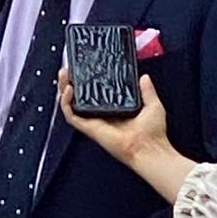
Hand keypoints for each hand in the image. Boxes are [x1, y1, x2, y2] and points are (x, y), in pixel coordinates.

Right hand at [58, 69, 172, 171]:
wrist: (149, 149)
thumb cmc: (152, 133)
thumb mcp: (153, 105)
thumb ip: (147, 90)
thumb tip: (144, 77)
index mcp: (113, 110)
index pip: (94, 94)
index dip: (86, 82)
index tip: (84, 69)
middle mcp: (101, 116)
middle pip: (78, 98)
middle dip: (70, 82)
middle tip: (68, 70)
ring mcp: (93, 122)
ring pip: (71, 105)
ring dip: (64, 90)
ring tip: (64, 75)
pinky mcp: (89, 128)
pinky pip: (71, 115)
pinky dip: (66, 103)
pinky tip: (69, 90)